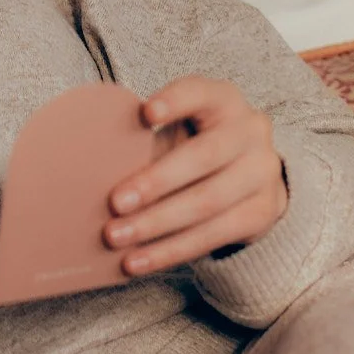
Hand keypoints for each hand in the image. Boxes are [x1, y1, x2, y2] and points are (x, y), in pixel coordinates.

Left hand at [103, 76, 287, 275]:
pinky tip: (138, 260)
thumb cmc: (197, 146)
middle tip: (115, 203)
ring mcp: (262, 173)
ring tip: (117, 237)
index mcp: (224, 100)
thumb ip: (148, 139)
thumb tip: (91, 166)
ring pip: (207, 202)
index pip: (200, 93)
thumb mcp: (181, 130)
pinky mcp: (262, 212)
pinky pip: (213, 235)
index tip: (145, 114)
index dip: (175, 101)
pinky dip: (170, 250)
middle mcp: (251, 131)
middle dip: (157, 181)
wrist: (252, 178)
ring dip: (156, 224)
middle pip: (204, 156)